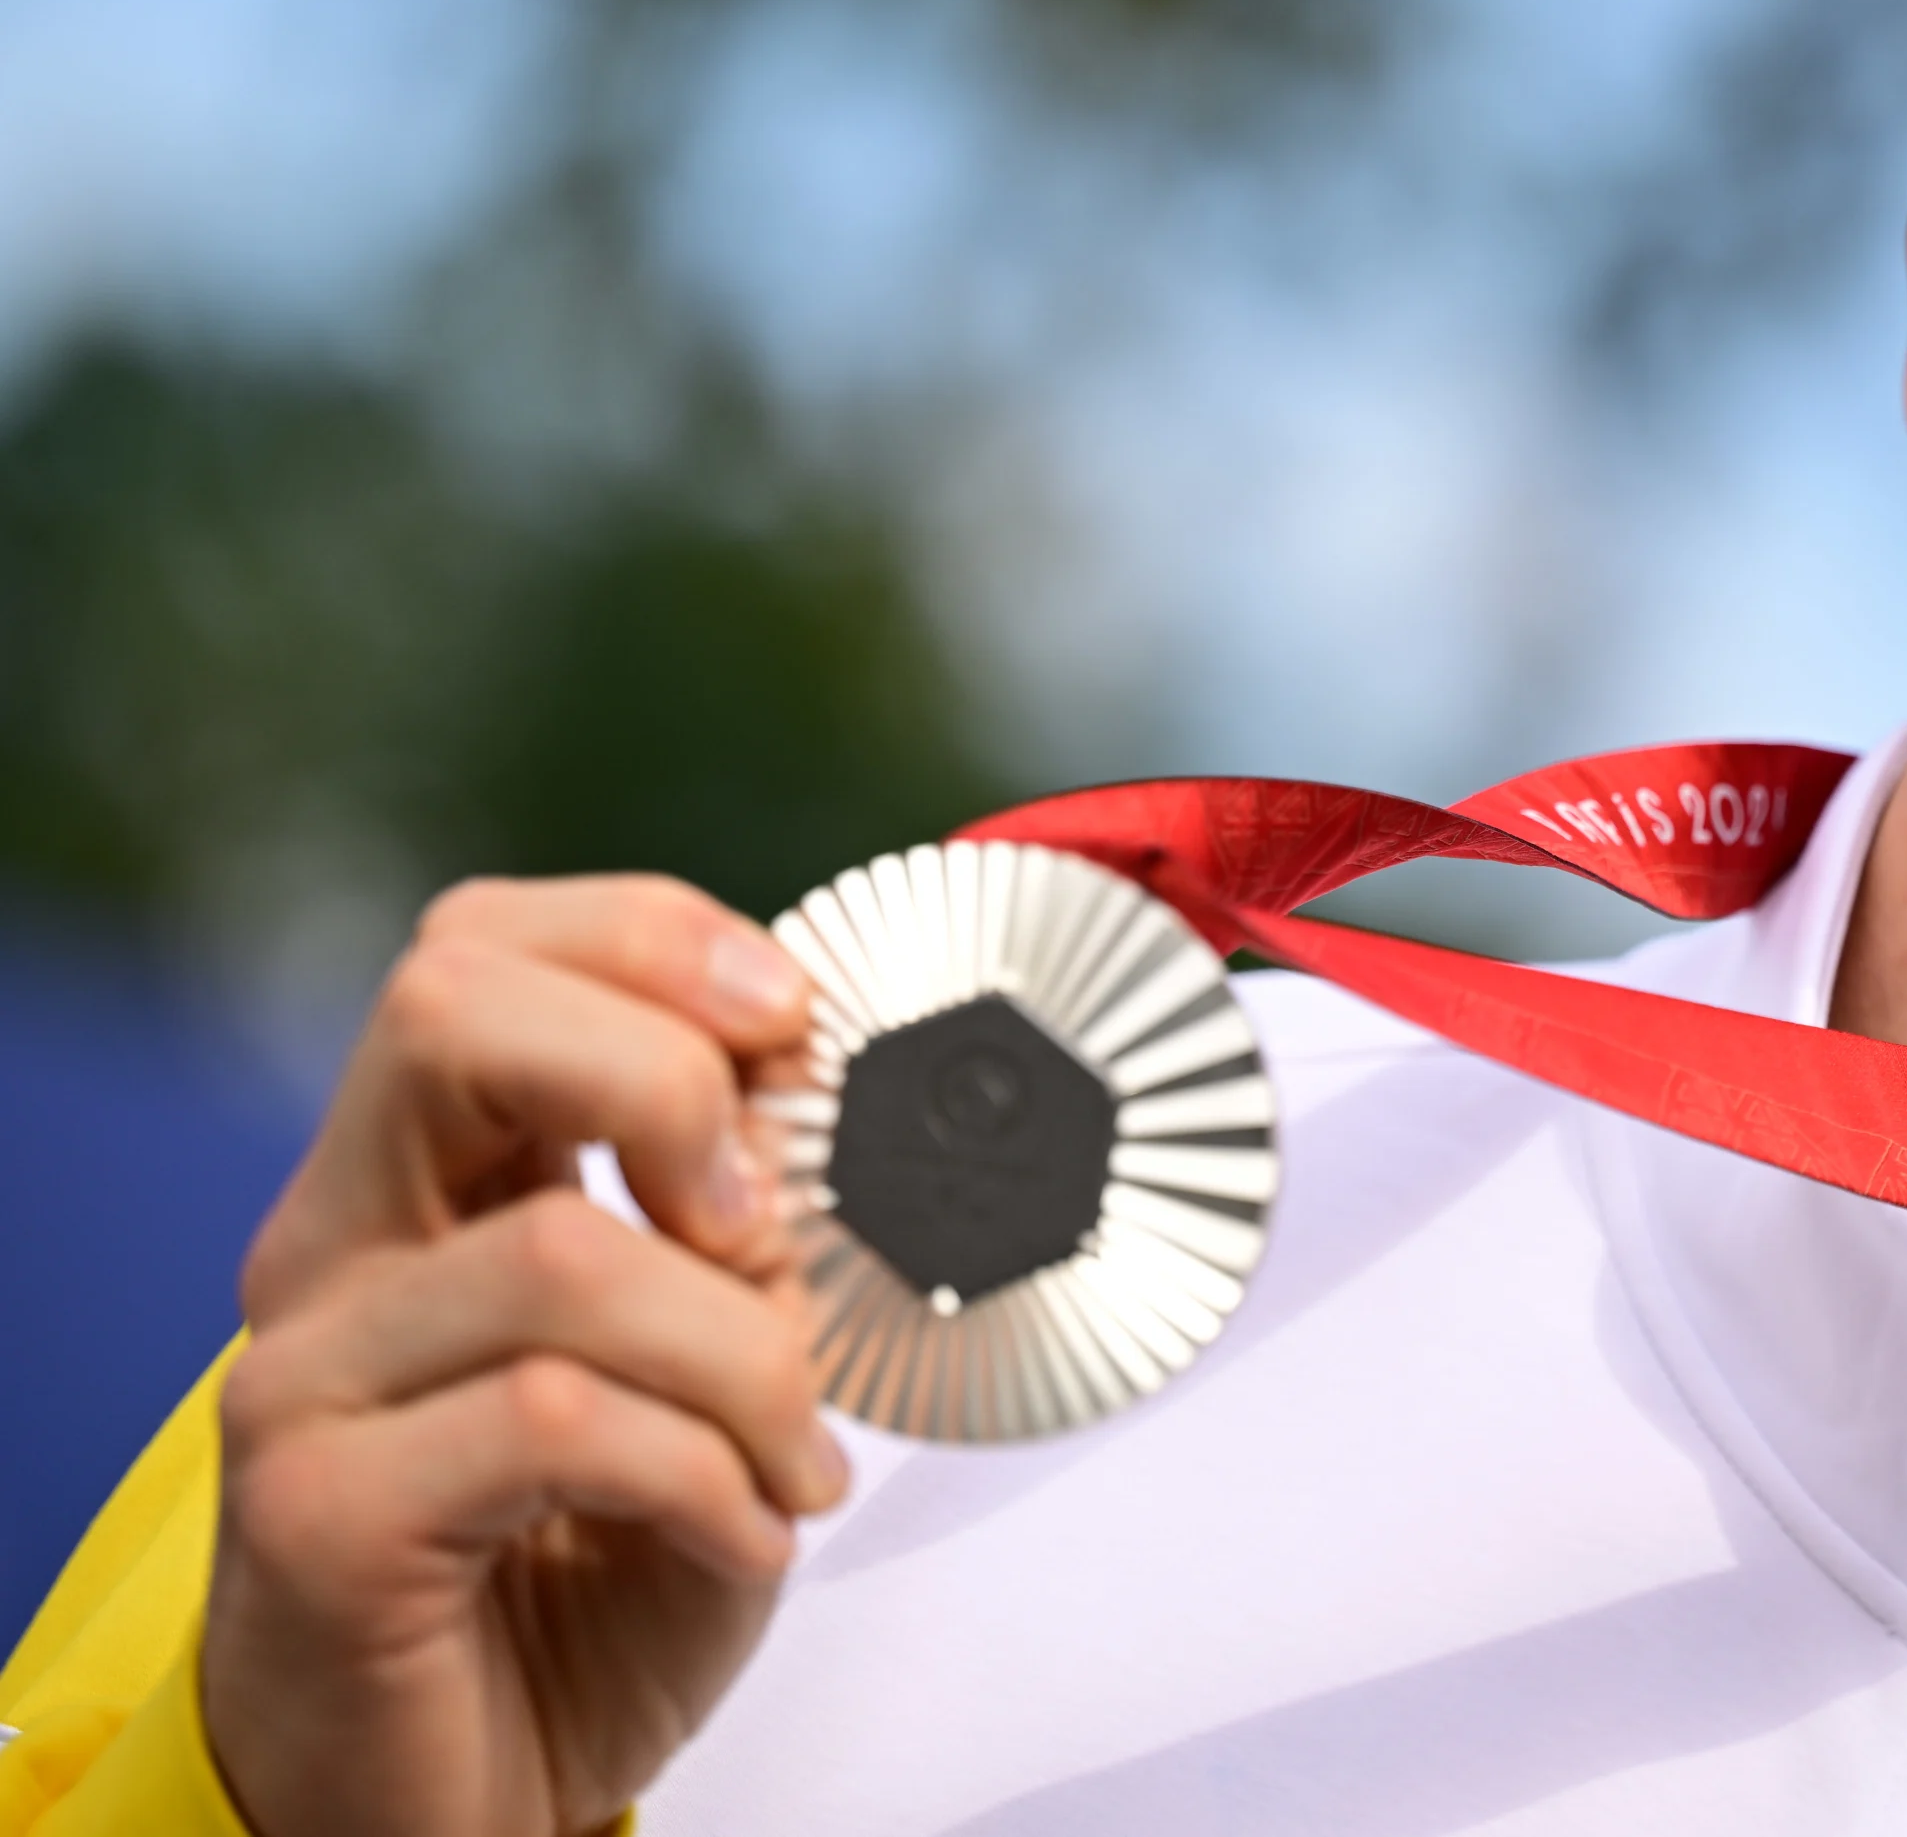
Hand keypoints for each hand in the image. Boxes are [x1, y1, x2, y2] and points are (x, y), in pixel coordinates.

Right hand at [202, 877, 851, 1836]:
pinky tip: (746, 1531)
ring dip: (746, 1357)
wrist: (469, 1803)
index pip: (481, 944)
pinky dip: (706, 1473)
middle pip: (450, 1005)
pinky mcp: (316, 1515)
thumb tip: (819, 1128)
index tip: (796, 1031)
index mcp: (423, 1187)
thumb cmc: (586, 1586)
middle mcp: (336, 1252)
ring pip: (563, 1250)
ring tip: (793, 1459)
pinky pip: (557, 1421)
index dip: (652, 939)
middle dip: (665, 1072)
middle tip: (767, 1218)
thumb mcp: (705, 1375)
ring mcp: (304, 1378)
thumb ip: (740, 1245)